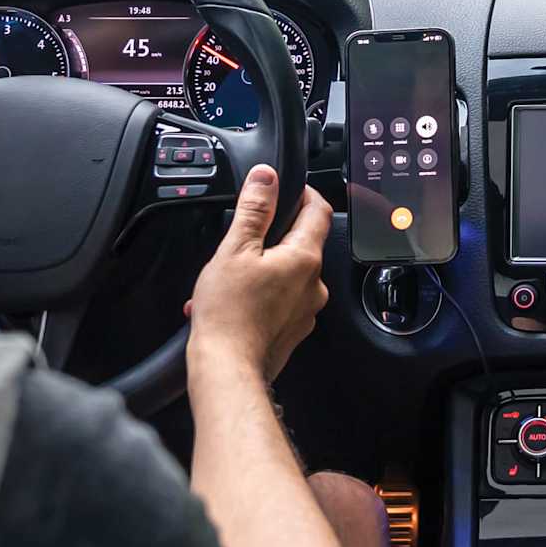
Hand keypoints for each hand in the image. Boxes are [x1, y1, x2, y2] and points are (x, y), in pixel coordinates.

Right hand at [185, 165, 330, 383]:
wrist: (227, 368)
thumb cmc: (229, 314)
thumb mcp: (235, 249)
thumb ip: (254, 209)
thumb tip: (267, 177)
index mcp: (305, 258)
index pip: (319, 210)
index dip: (304, 193)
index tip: (288, 189)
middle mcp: (313, 284)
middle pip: (301, 243)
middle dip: (272, 236)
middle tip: (244, 239)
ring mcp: (306, 310)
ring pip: (287, 274)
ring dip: (260, 269)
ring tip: (228, 277)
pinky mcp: (293, 330)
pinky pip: (279, 301)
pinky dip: (258, 295)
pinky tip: (231, 301)